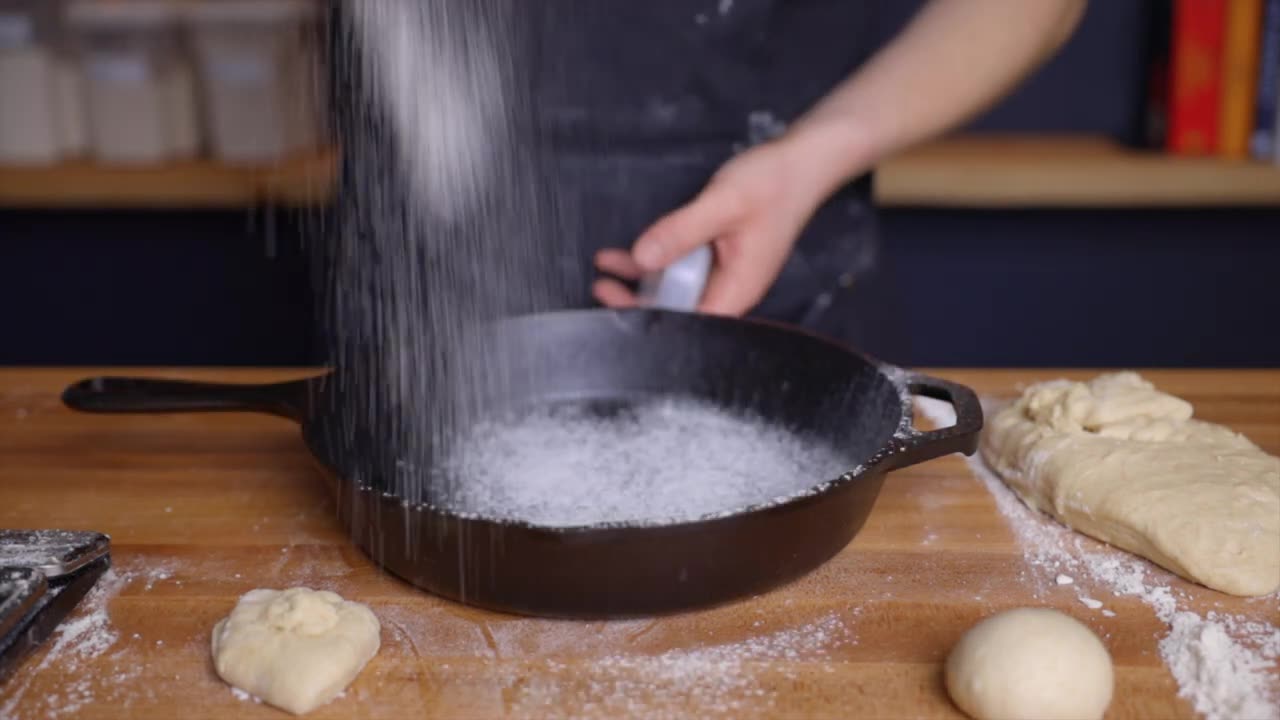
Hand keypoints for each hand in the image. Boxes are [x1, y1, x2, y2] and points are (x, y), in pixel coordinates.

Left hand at [592, 137, 827, 315]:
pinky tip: (631, 251)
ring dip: (643, 279)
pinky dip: (658, 259)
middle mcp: (732, 287)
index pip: (689, 321)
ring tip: (606, 267)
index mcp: (738, 289)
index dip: (651, 318)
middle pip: (680, 309)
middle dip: (639, 301)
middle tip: (602, 287)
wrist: (804, 161)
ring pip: (678, 287)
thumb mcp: (723, 204)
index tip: (618, 303)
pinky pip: (684, 265)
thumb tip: (643, 257)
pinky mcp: (720, 256)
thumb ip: (681, 231)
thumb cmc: (776, 183)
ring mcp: (726, 272)